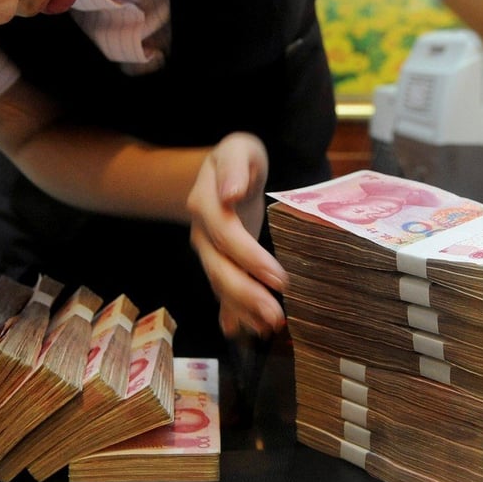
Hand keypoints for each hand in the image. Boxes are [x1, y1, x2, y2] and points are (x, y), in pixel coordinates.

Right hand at [187, 132, 287, 337]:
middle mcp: (202, 233)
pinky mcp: (218, 264)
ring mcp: (208, 252)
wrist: (223, 172)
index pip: (228, 236)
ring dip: (243, 310)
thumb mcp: (238, 149)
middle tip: (276, 316)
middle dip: (247, 296)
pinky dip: (233, 314)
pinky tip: (246, 332)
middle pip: (221, 269)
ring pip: (221, 285)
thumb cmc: (238, 159)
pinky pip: (221, 292)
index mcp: (207, 205)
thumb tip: (230, 194)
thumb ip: (235, 167)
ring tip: (269, 328)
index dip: (251, 259)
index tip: (279, 278)